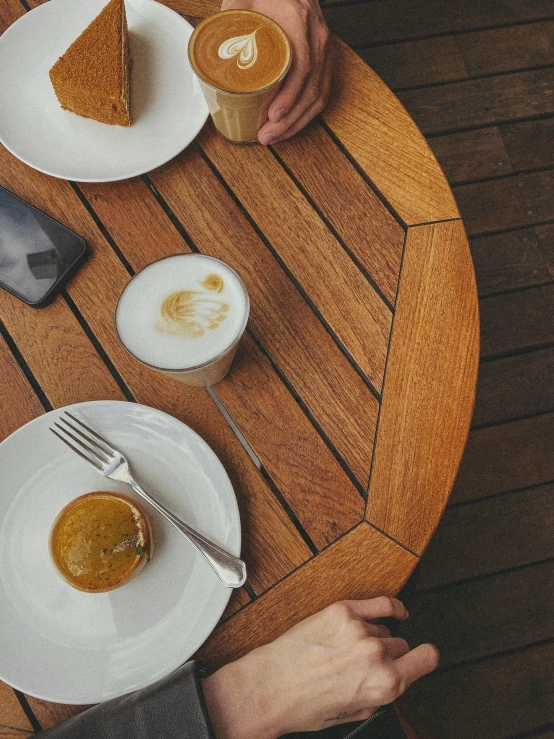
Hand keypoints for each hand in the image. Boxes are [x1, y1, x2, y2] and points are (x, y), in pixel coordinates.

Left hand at [202, 597, 439, 738]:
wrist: (270, 687)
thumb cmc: (305, 705)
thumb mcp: (354, 714)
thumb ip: (379, 694)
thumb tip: (390, 678)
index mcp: (384, 684)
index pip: (428, 659)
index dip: (425, 659)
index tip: (422, 658)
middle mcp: (376, 654)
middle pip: (400, 645)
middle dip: (388, 654)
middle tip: (364, 665)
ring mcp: (359, 629)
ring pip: (383, 629)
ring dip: (373, 637)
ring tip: (347, 650)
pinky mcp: (342, 610)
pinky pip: (379, 603)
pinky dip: (389, 606)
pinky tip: (393, 610)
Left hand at [220, 0, 331, 144]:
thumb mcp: (243, 0)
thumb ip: (229, 24)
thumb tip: (210, 57)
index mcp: (298, 20)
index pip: (302, 64)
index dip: (289, 95)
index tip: (274, 115)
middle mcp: (317, 36)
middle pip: (310, 87)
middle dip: (289, 119)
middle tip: (267, 135)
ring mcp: (325, 48)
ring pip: (318, 94)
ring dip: (297, 122)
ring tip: (275, 137)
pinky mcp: (325, 58)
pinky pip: (322, 92)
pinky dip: (306, 114)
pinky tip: (290, 127)